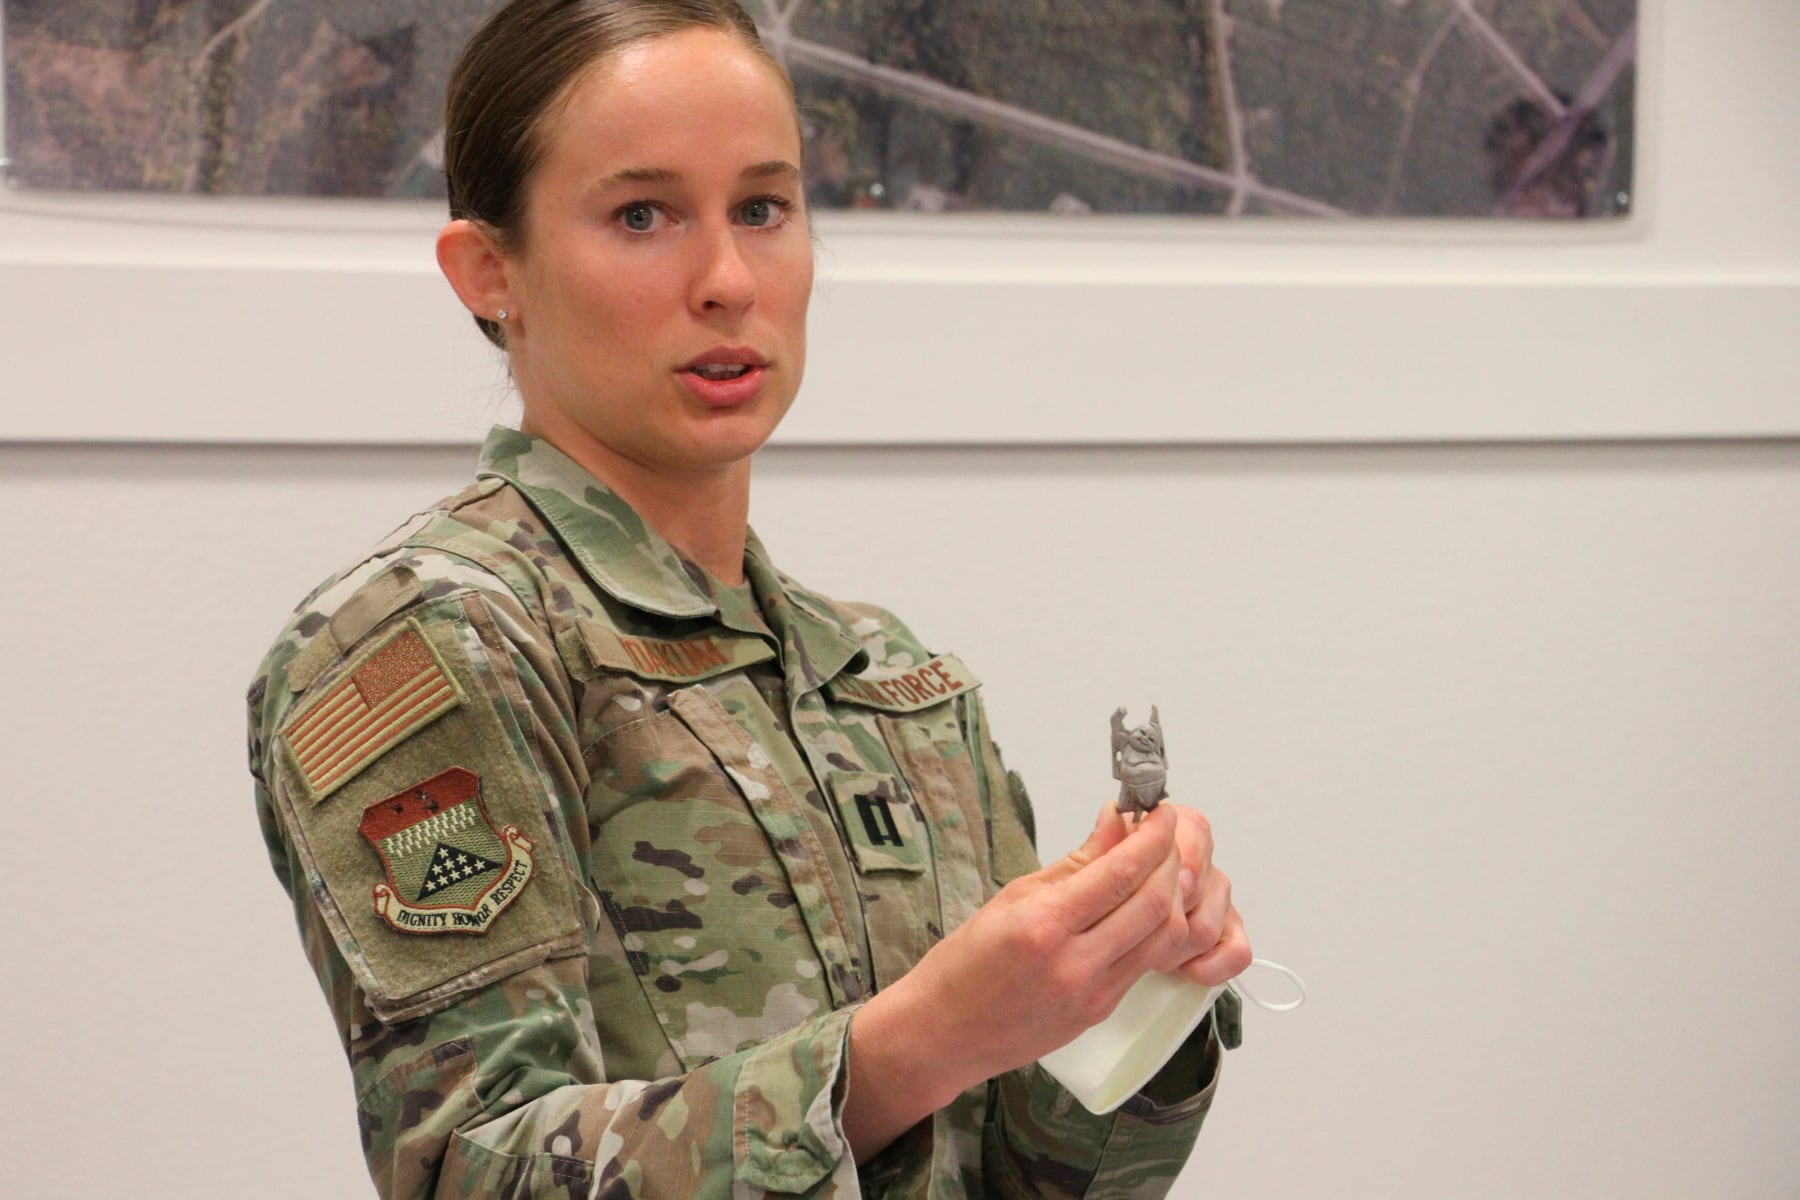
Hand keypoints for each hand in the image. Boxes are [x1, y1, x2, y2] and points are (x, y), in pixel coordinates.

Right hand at [844, 801, 1250, 1159]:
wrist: (943, 1036)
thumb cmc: (963, 964)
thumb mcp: (1010, 897)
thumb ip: (1074, 863)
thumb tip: (1115, 823)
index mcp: (1044, 926)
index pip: (1121, 872)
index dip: (1153, 837)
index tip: (1161, 813)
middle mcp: (1074, 964)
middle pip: (1155, 904)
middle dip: (1172, 861)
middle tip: (1165, 835)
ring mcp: (1092, 995)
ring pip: (1163, 938)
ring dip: (1173, 897)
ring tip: (1159, 869)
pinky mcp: (1100, 1013)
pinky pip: (1144, 964)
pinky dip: (1154, 929)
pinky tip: (1142, 907)